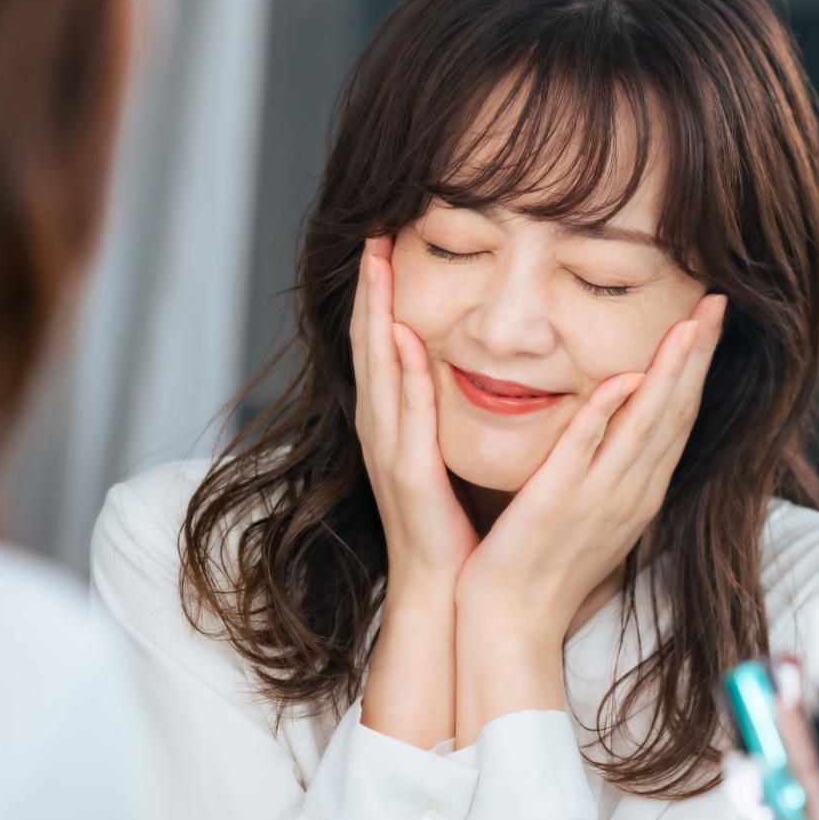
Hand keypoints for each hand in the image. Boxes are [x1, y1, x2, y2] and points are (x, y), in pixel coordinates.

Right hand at [350, 236, 477, 600]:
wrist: (442, 587)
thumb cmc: (449, 524)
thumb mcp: (442, 456)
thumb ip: (440, 413)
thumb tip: (448, 366)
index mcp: (393, 422)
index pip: (382, 344)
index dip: (379, 293)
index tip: (384, 243)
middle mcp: (382, 427)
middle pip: (369, 342)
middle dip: (370, 286)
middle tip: (371, 232)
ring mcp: (389, 448)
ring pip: (377, 366)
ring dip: (375, 311)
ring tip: (377, 261)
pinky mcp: (406, 473)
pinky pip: (405, 413)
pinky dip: (401, 373)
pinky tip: (402, 336)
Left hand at [455, 292, 727, 649]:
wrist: (511, 623)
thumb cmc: (542, 565)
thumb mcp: (585, 510)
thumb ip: (601, 466)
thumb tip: (613, 420)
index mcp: (636, 492)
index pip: (676, 419)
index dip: (696, 368)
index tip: (708, 320)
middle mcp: (628, 493)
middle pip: (675, 414)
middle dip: (698, 356)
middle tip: (717, 302)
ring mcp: (596, 500)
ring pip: (644, 427)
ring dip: (669, 375)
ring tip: (690, 324)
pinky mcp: (555, 505)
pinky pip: (584, 454)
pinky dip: (604, 417)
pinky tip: (620, 382)